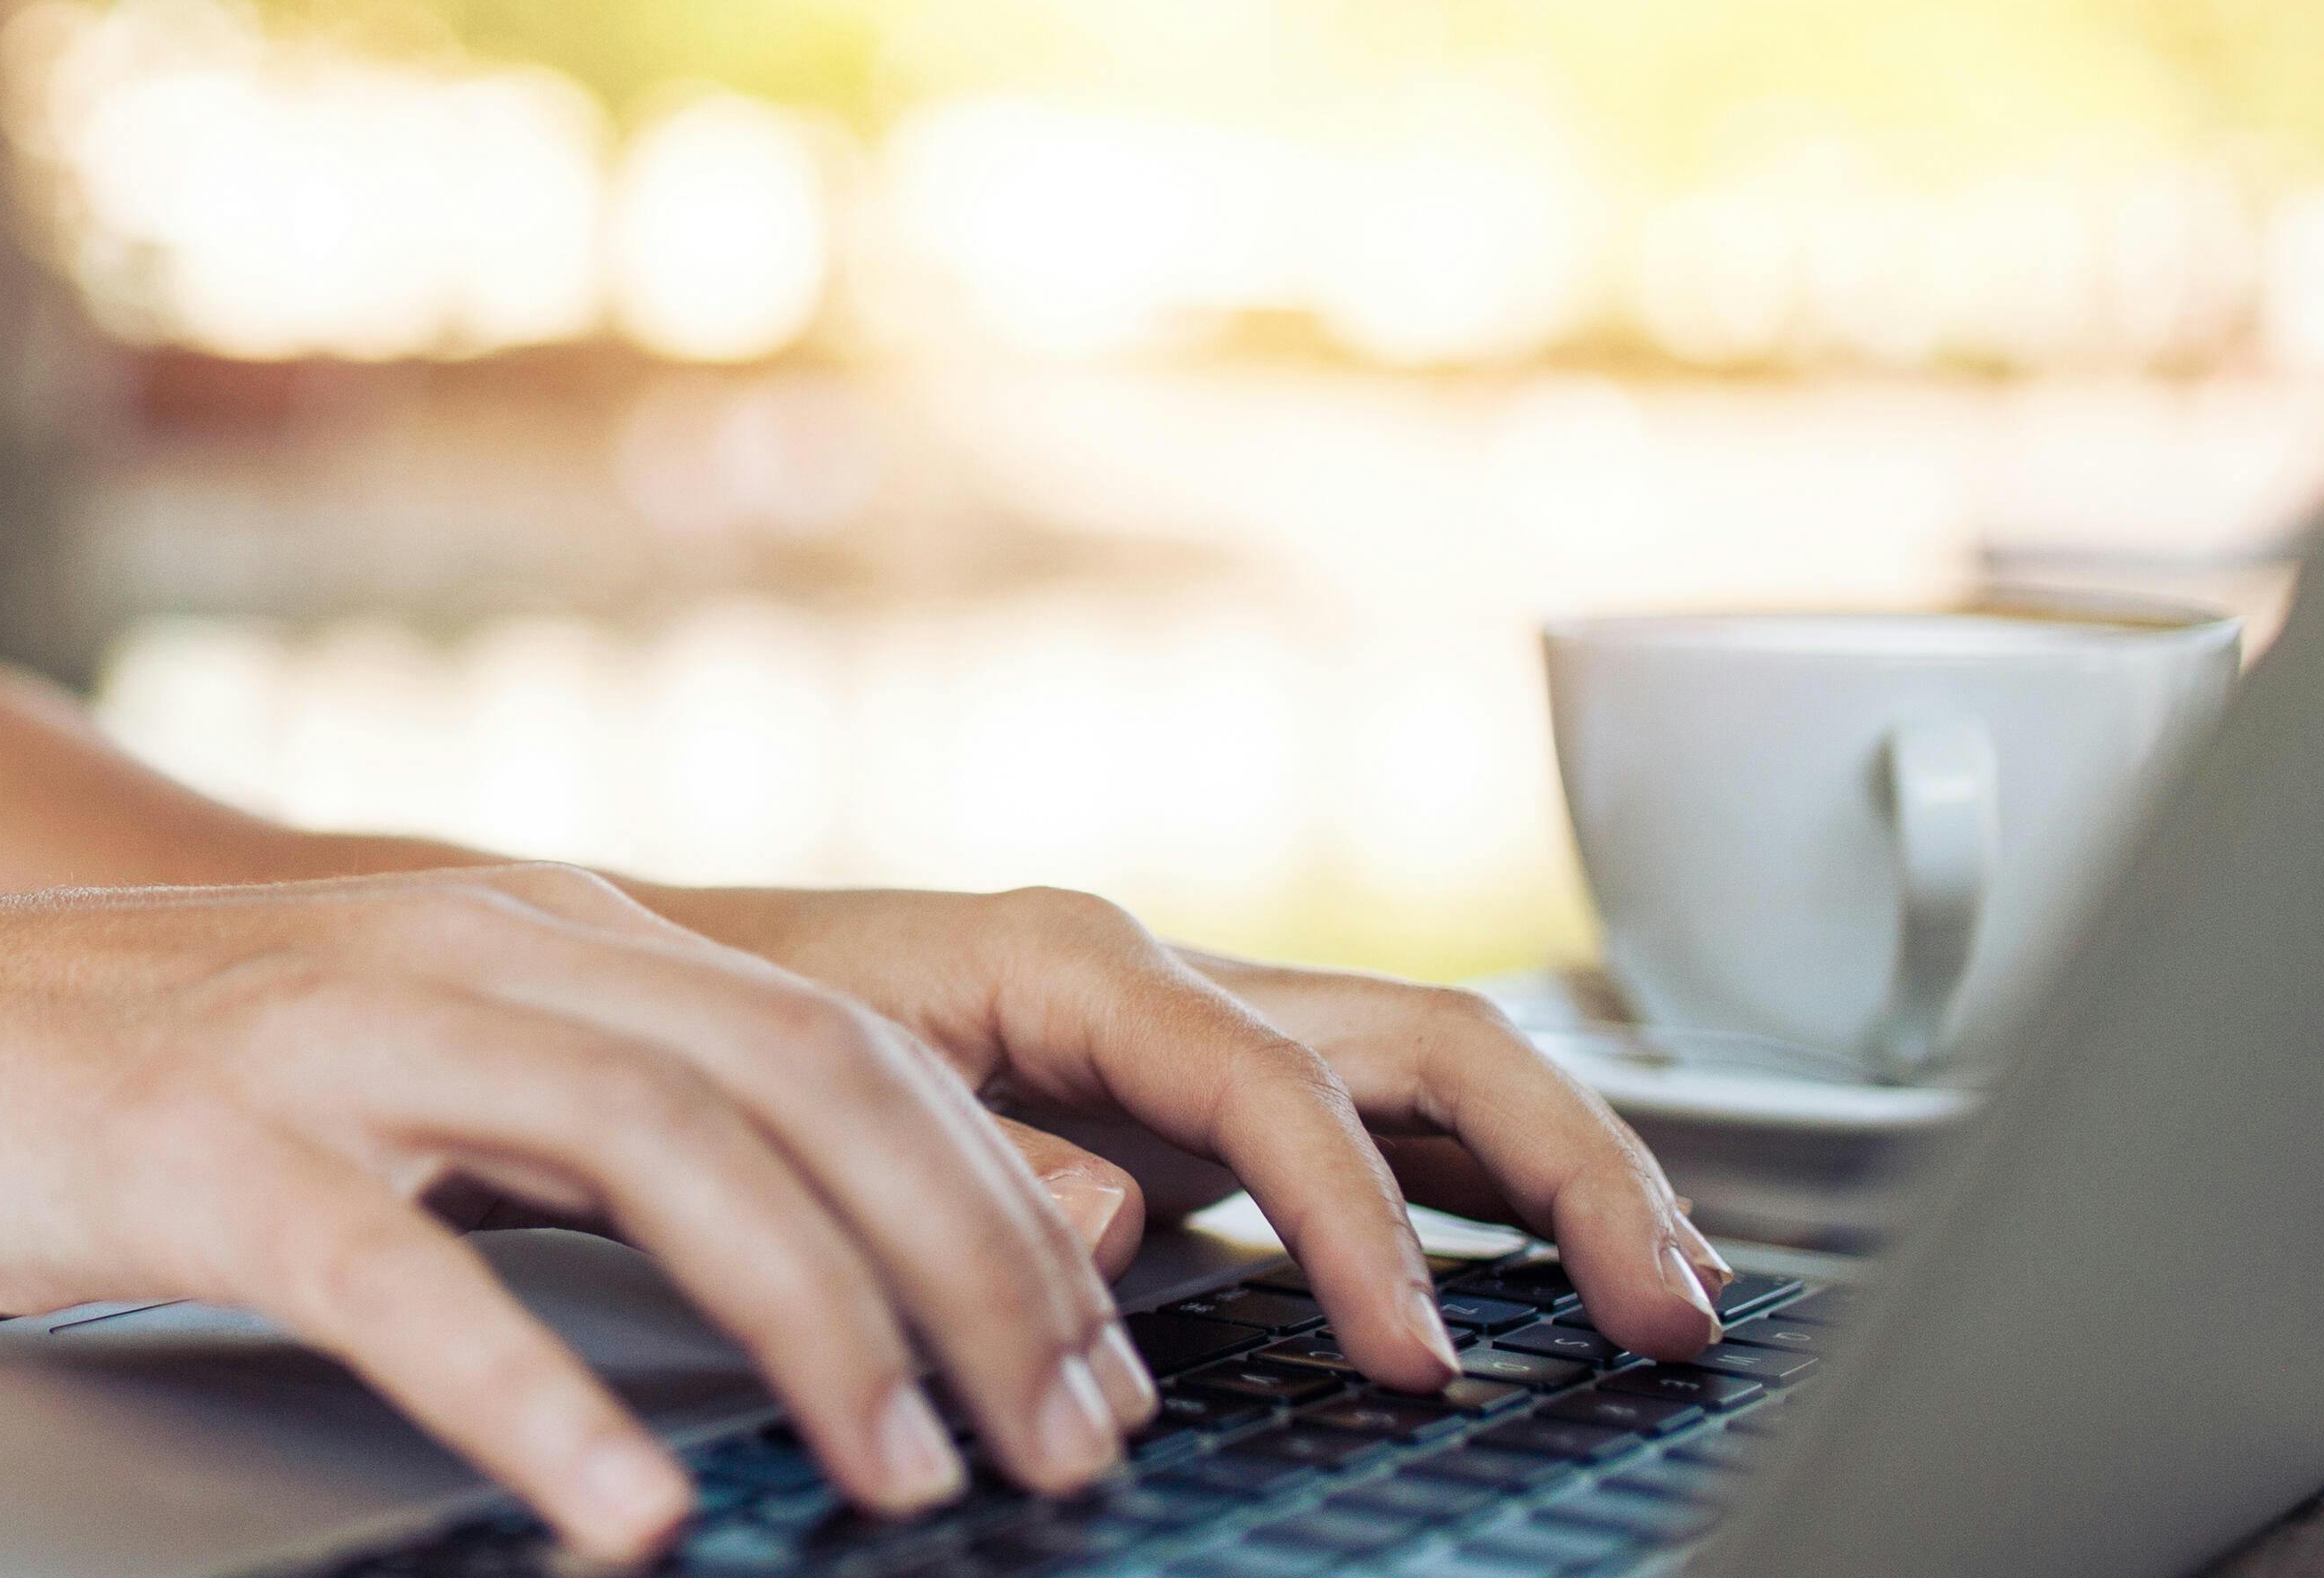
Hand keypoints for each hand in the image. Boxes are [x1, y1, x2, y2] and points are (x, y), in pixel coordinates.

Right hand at [0, 866, 1155, 1558]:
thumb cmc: (175, 1090)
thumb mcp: (438, 1075)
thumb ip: (621, 1135)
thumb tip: (852, 1265)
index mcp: (555, 940)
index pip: (850, 1051)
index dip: (1003, 1208)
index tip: (1098, 1366)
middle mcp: (483, 953)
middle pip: (802, 1084)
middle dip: (970, 1269)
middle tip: (1059, 1444)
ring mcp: (346, 1037)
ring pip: (655, 1146)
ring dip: (815, 1320)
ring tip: (904, 1479)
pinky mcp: (213, 1148)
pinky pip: (408, 1276)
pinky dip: (541, 1393)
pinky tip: (627, 1509)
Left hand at [676, 886, 1733, 1385]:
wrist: (651, 981)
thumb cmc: (722, 1029)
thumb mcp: (825, 1090)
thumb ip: (978, 1157)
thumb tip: (1126, 1220)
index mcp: (1073, 961)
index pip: (1282, 1087)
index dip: (1366, 1229)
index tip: (1418, 1362)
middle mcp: (1159, 976)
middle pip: (1432, 1045)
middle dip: (1571, 1173)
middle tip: (1665, 1311)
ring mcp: (1191, 1025)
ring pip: (1440, 1071)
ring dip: (1572, 1174)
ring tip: (1672, 1294)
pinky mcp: (1193, 1084)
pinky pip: (1387, 1117)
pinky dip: (1492, 1187)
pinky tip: (1564, 1267)